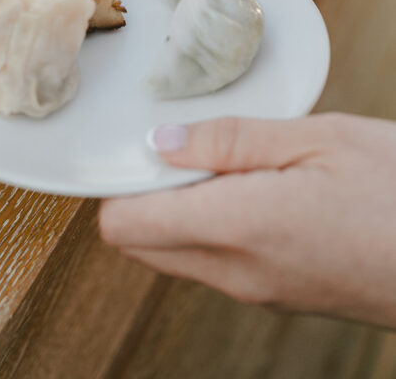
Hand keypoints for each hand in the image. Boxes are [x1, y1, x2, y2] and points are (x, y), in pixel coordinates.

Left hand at [99, 114, 395, 327]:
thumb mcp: (317, 139)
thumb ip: (230, 141)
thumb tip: (159, 141)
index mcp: (240, 228)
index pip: (125, 223)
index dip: (116, 179)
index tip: (137, 139)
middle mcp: (237, 272)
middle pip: (140, 241)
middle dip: (142, 191)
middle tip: (187, 141)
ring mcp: (256, 291)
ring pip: (175, 251)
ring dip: (178, 206)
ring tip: (230, 158)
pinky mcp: (275, 294)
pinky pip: (213, 260)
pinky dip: (210, 223)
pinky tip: (254, 184)